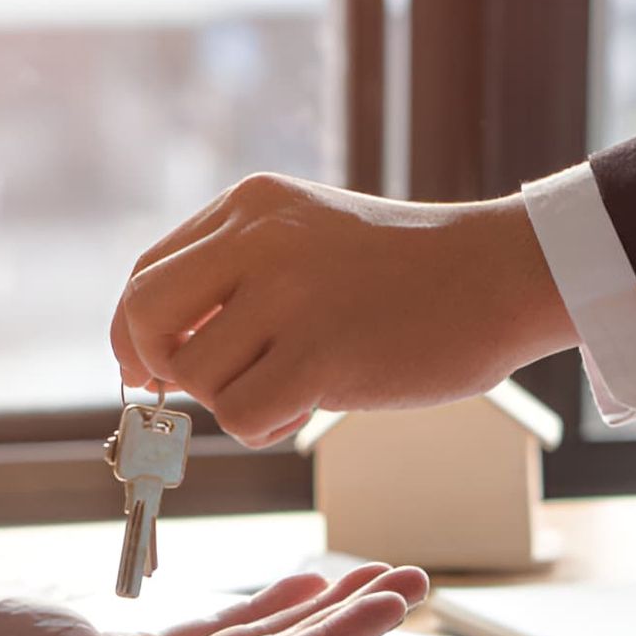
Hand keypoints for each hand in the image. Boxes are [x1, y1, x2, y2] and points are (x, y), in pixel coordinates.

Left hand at [109, 173, 574, 445]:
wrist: (500, 275)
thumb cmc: (407, 274)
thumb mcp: (308, 240)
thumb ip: (234, 277)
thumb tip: (153, 357)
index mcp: (251, 206)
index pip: (146, 273)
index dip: (136, 332)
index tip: (153, 367)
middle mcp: (259, 240)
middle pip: (143, 316)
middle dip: (156, 365)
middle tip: (197, 388)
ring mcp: (289, 294)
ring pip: (195, 376)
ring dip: (233, 401)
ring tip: (294, 386)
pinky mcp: (322, 353)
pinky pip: (241, 416)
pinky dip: (264, 429)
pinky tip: (309, 406)